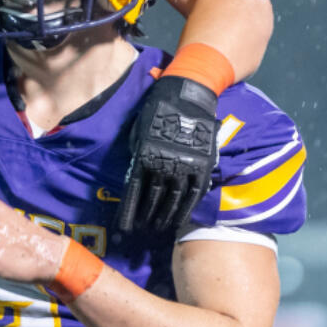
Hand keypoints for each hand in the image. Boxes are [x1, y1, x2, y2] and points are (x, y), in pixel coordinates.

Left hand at [117, 76, 218, 232]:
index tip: (125, 226)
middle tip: (143, 229)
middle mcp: (164, 165)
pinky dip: (186, 210)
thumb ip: (136, 155)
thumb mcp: (138, 132)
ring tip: (158, 228)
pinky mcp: (202, 167)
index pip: (133, 190)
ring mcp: (185, 167)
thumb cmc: (157, 112)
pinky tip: (179, 221)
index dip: (129, 210)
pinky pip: (193, 195)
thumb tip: (134, 176)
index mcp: (144, 156)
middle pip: (153, 198)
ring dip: (165, 216)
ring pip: (173, 200)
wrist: (187, 98)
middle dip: (146, 216)